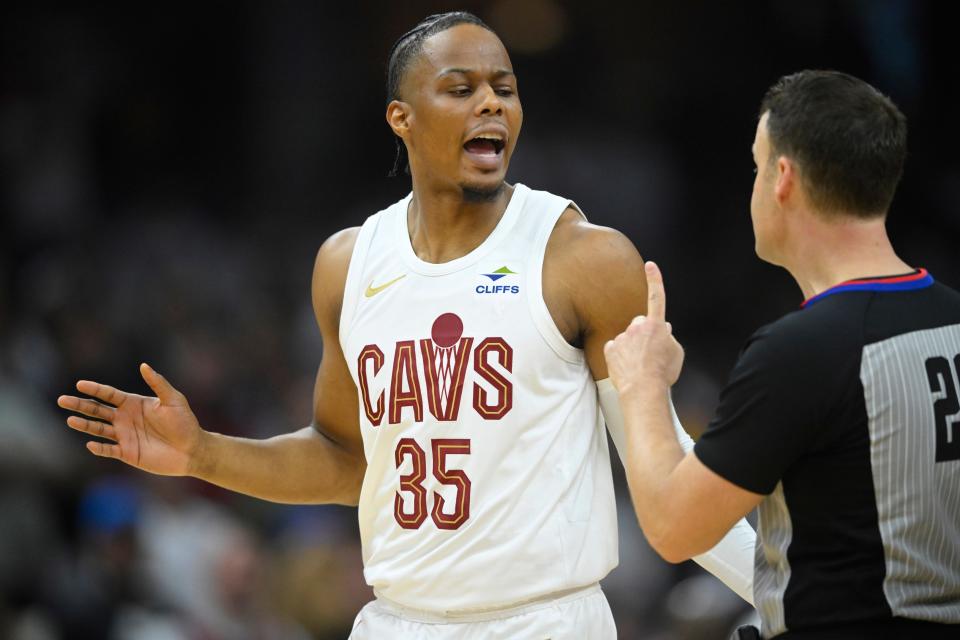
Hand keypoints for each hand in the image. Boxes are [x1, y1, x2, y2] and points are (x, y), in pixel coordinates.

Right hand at [57, 363, 203, 475]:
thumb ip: (158, 384)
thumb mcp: (173, 400)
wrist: (192, 449)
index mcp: (134, 403)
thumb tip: (144, 366)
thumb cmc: (185, 422)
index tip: (79, 384)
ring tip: (70, 420)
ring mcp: (125, 436)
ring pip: (98, 429)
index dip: (95, 389)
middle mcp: (125, 418)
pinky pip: (109, 450)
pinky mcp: (128, 453)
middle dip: (80, 405)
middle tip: (62, 400)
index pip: (109, 394)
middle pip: (97, 410)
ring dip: (84, 425)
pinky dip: (99, 448)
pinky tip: (90, 444)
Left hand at [604, 261, 684, 392]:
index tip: (650, 265)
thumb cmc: (663, 373)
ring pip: (628, 337)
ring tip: (640, 365)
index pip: (656, 297)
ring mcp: (622, 337)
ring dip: (633, 346)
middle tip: (650, 352)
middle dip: (644, 333)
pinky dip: (621, 355)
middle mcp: (637, 327)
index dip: (655, 280)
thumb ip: (670, 338)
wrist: (643, 390)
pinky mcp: (610, 348)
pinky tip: (627, 367)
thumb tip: (664, 329)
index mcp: (656, 325)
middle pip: (640, 323)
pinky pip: (616, 348)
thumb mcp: (677, 353)